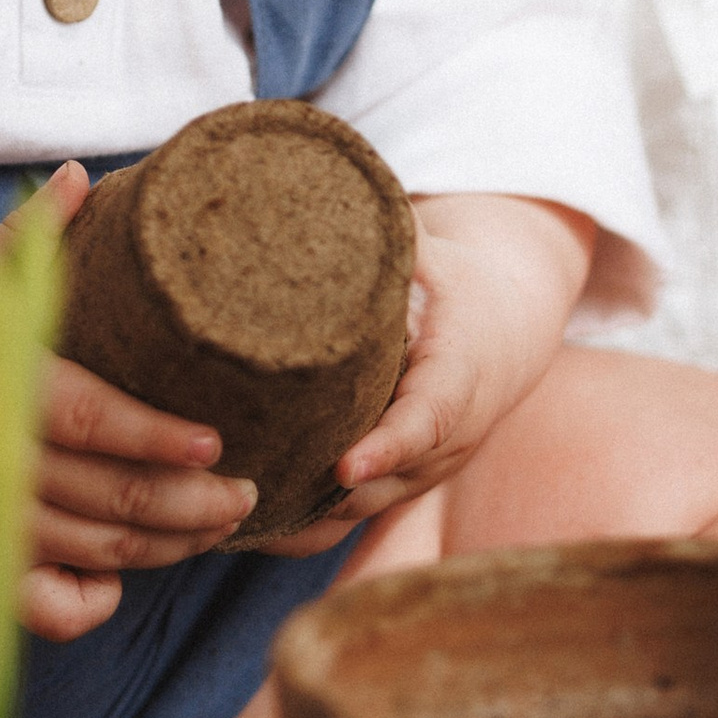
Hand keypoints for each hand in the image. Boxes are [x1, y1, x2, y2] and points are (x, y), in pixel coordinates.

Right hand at [0, 166, 250, 644]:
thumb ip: (31, 235)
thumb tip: (84, 174)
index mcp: (4, 389)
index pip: (96, 421)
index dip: (159, 437)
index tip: (216, 442)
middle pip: (113, 498)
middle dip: (190, 504)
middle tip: (246, 494)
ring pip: (95, 551)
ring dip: (164, 547)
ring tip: (217, 526)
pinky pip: (42, 606)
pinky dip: (89, 604)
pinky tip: (126, 582)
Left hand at [238, 193, 594, 554]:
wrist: (503, 329)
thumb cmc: (453, 283)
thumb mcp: (427, 252)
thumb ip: (380, 236)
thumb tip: (302, 186)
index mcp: (459, 377)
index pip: (428, 420)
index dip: (387, 447)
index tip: (344, 465)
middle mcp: (442, 443)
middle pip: (377, 485)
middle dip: (313, 499)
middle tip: (238, 498)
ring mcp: (416, 475)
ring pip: (351, 516)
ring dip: (290, 524)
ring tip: (213, 522)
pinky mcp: (387, 488)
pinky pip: (338, 524)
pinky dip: (288, 532)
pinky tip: (221, 528)